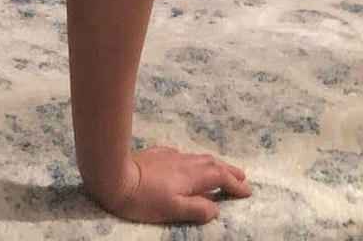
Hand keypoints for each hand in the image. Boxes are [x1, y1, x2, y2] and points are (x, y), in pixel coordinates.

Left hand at [89, 145, 251, 225]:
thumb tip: (215, 207)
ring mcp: (171, 155)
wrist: (115, 173)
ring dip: (215, 164)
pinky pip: (185, 155)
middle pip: (212, 164)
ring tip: (223, 170)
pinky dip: (196, 161)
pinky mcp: (158, 153)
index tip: (247, 191)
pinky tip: (190, 164)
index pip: (219, 178)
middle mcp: (185, 162)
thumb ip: (196, 208)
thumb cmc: (143, 198)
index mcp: (192, 176)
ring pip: (199, 157)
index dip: (235, 184)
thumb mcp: (172, 209)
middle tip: (242, 178)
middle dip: (229, 171)